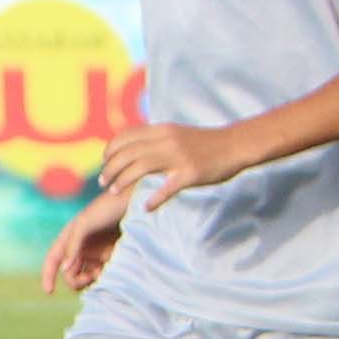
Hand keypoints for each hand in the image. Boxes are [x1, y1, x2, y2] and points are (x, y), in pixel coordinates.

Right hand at [41, 178, 135, 296]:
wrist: (135, 202)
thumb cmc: (107, 208)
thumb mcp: (85, 223)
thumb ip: (72, 245)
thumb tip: (64, 269)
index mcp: (69, 238)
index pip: (53, 260)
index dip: (48, 275)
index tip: (49, 292)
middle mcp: (81, 248)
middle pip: (70, 273)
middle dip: (77, 280)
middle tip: (92, 277)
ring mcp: (96, 253)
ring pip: (86, 276)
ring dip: (91, 280)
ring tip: (104, 273)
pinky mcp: (111, 257)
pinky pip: (103, 274)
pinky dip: (104, 277)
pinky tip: (111, 271)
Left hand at [93, 120, 235, 209]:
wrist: (235, 145)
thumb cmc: (204, 143)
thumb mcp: (176, 134)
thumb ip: (154, 139)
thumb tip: (131, 148)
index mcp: (161, 130)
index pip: (125, 137)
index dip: (109, 151)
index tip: (104, 163)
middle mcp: (167, 141)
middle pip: (127, 154)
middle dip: (110, 169)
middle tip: (103, 182)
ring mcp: (179, 157)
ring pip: (140, 168)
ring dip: (122, 181)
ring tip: (113, 191)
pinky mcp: (191, 174)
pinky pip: (167, 188)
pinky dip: (154, 199)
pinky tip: (146, 208)